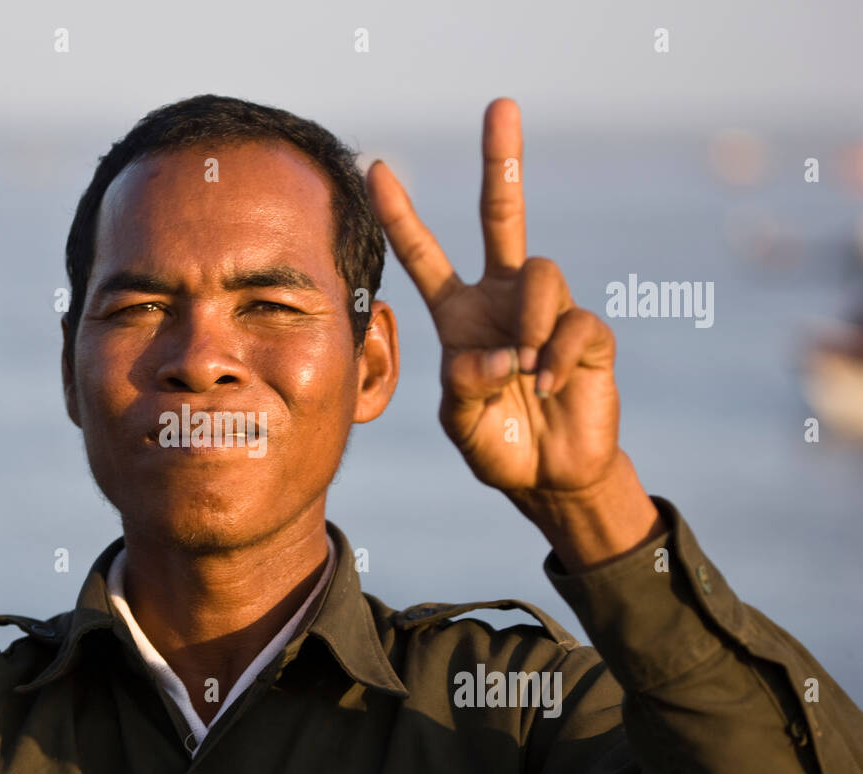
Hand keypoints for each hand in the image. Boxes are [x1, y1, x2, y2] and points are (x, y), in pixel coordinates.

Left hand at [366, 99, 659, 568]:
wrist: (549, 478)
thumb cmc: (498, 444)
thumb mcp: (461, 419)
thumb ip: (464, 386)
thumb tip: (500, 353)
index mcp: (460, 315)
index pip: (425, 255)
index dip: (401, 215)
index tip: (375, 169)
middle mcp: (502, 300)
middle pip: (503, 215)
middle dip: (501, 161)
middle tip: (499, 106)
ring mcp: (547, 312)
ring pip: (541, 271)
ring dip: (526, 317)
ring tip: (523, 367)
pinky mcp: (587, 334)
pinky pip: (573, 323)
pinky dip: (554, 356)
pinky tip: (545, 385)